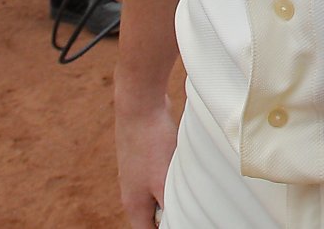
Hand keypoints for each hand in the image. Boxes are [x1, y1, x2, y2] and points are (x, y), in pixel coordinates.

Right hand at [116, 98, 177, 228]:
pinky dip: (173, 174)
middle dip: (173, 211)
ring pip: (159, 193)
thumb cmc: (151, 143)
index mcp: (134, 205)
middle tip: (192, 202)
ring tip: (189, 182)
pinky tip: (184, 165)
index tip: (187, 220)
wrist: (140, 105)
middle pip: (154, 215)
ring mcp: (137, 174)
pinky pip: (161, 174)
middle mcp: (132, 192)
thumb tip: (175, 220)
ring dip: (174, 191)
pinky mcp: (145, 158)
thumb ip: (168, 207)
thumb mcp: (163, 182)